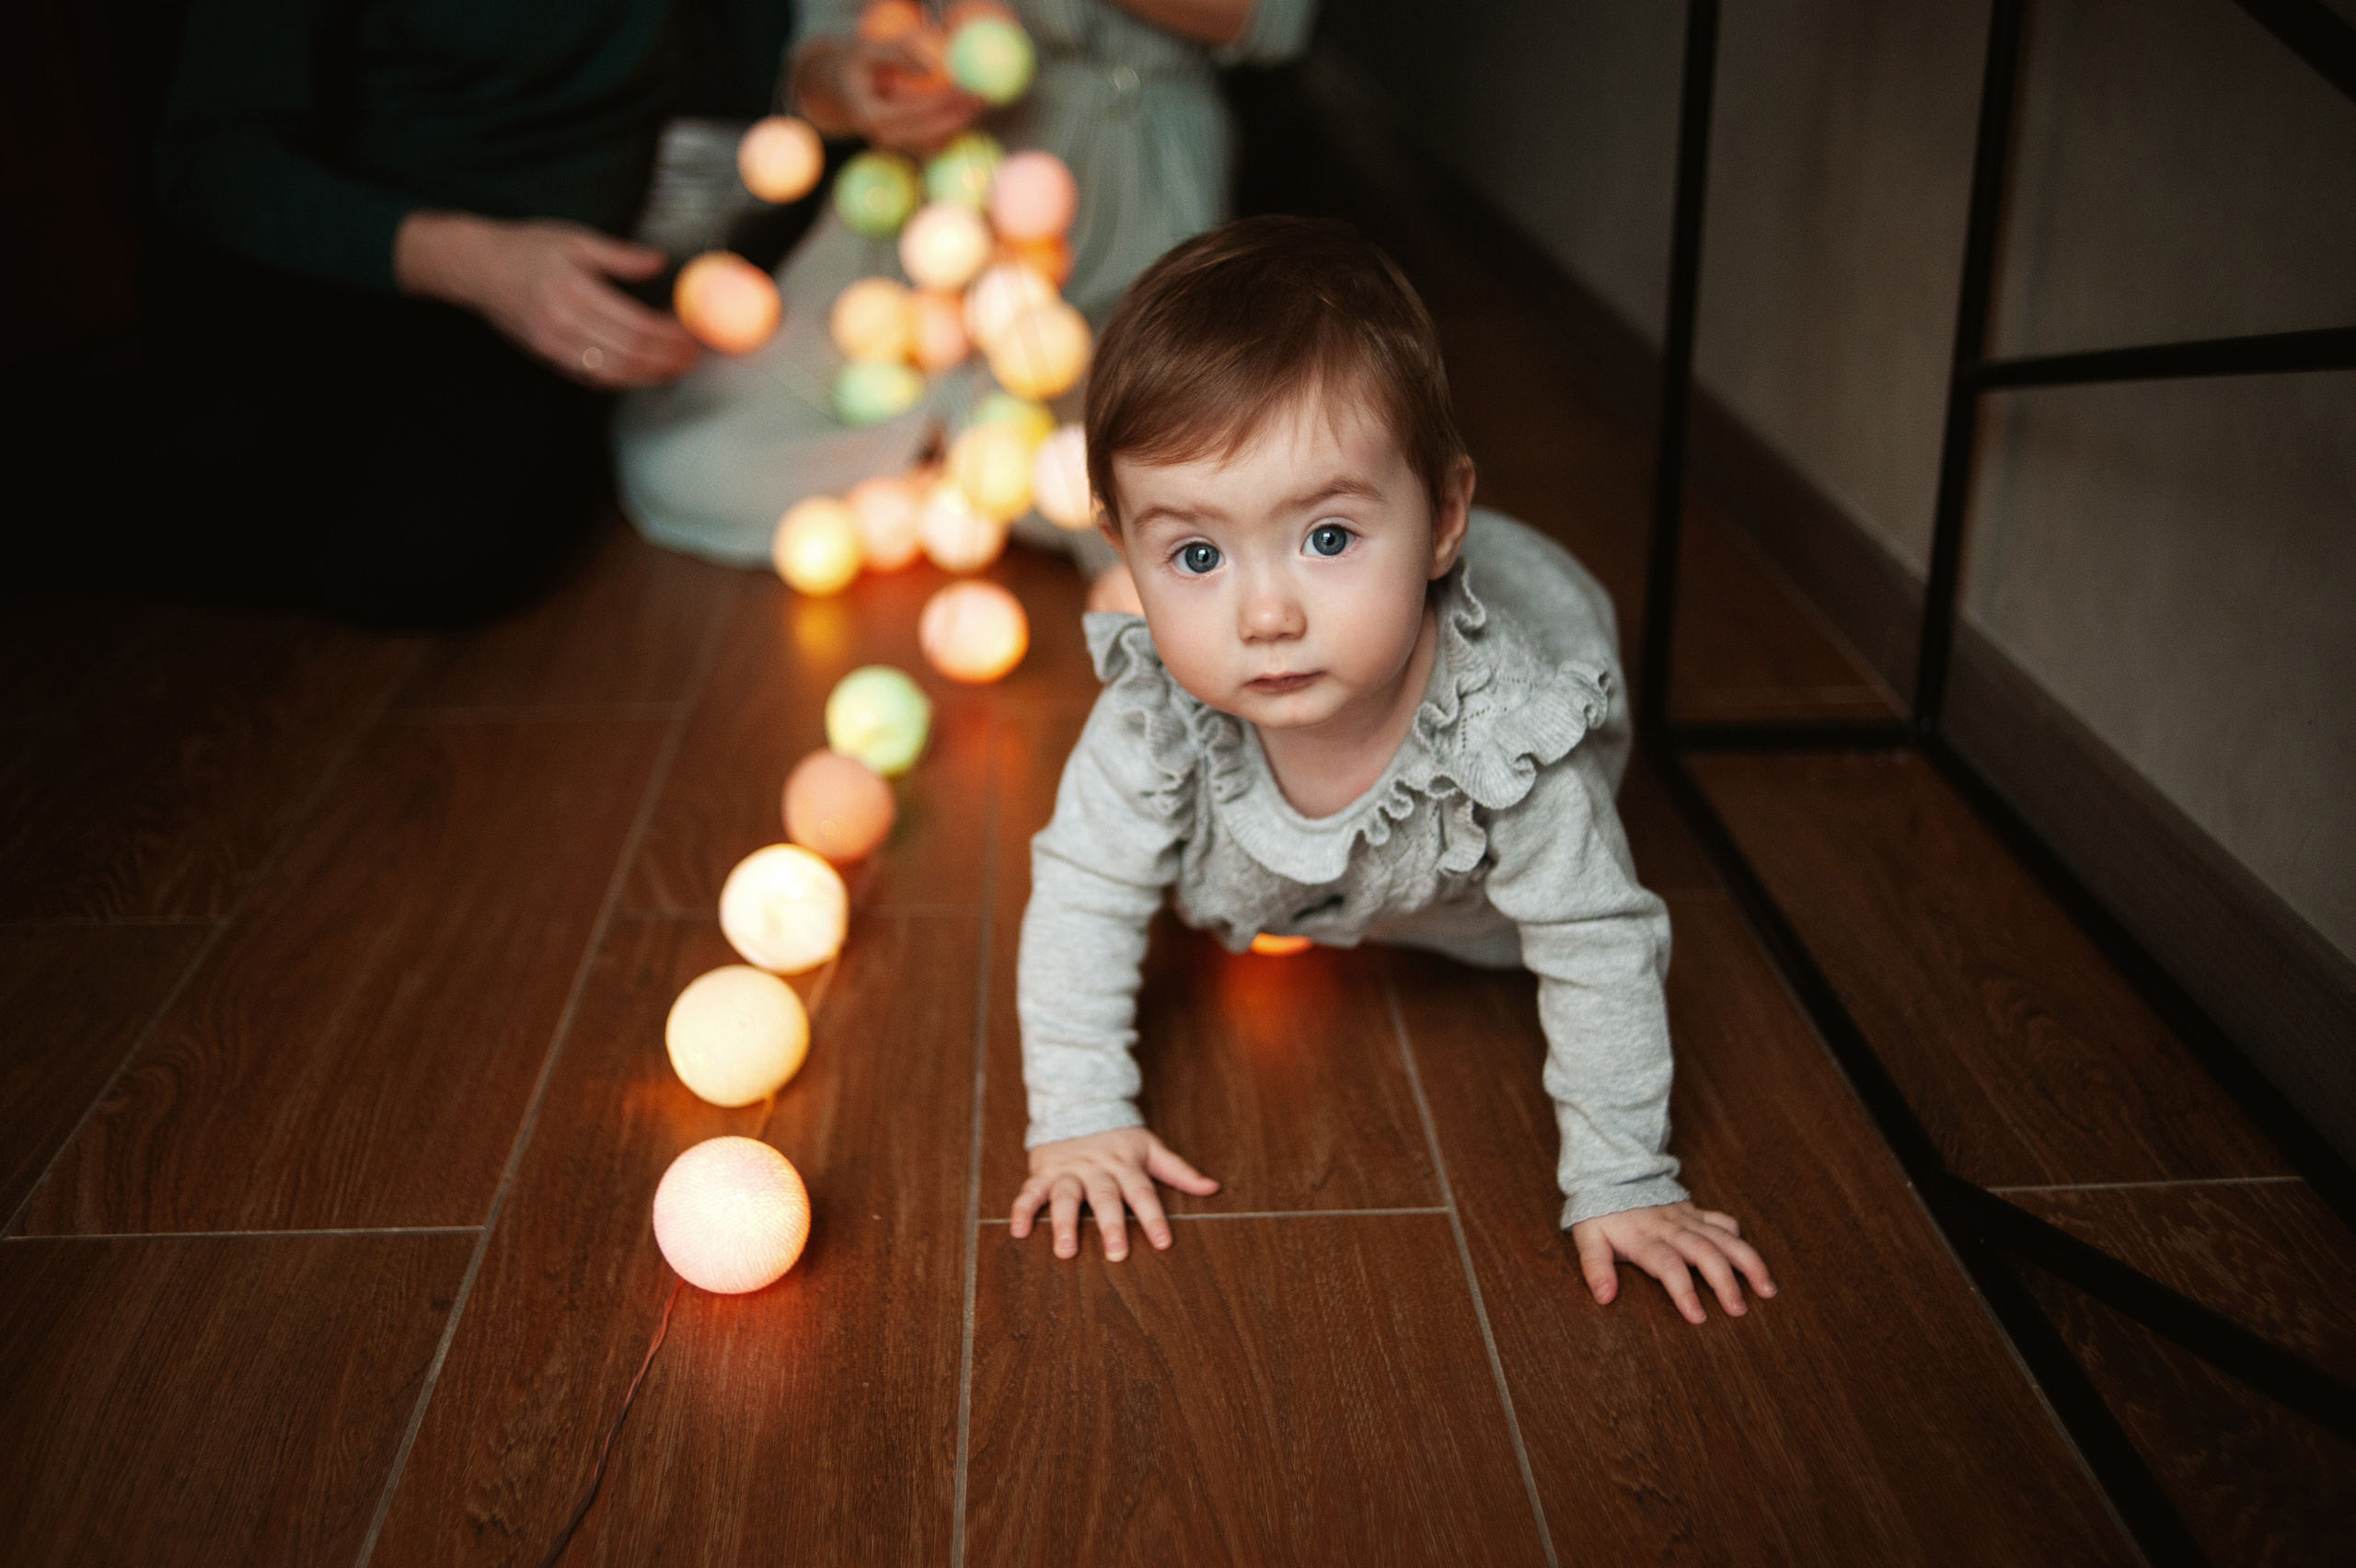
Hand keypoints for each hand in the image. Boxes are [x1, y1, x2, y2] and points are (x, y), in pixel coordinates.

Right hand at [393, 212, 699, 389]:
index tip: (690, 333)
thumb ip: (620, 255)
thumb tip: (660, 261)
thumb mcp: (574, 239)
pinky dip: (624, 379)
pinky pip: (592, 377)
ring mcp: (553, 346)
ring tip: (677, 368)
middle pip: (629, 353)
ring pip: (613, 373)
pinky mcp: (547, 357)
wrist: (476, 268)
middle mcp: (562, 324)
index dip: (667, 334)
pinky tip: (644, 373)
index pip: (634, 323)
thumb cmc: (526, 248)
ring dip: (651, 375)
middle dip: (667, 359)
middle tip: (693, 357)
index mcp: (573, 291)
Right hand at [794, 36, 983, 151]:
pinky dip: (951, 130)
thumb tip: (933, 66)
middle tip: (982, 96)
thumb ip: (899, 52)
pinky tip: (967, 113)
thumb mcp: (867, 50)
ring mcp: (892, 146)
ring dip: (959, 124)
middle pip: (929, 131)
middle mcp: (881, 138)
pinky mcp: (901, 146)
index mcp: (870, 117)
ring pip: (934, 142)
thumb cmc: (853, 64)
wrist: (835, 90)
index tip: (967, 85)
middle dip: (958, 115)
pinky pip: (931, 144)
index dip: (944, 98)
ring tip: (980, 103)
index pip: (916, 110)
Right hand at [1010, 1128, 1218, 1260]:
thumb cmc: (1118, 1137)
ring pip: (1066, 1197)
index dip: (1154, 1217)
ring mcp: (1068, 1171)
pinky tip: (1020, 1232)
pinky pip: (1030, 1192)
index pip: (1143, 1193)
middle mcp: (1097, 1169)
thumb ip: (1179, 1171)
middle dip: (1110, 1225)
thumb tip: (1213, 1188)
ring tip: (1065, 1250)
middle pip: (1105, 1198)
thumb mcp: (1150, 1148)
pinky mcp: (1043, 1172)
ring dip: (1065, 1223)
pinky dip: (1023, 1211)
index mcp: (1125, 1165)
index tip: (1164, 1242)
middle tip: (1116, 1253)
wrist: (1078, 1105)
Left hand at [1571, 1201, 1776, 1323]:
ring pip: (1724, 1238)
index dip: (1684, 1290)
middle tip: (1739, 1310)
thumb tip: (1604, 1297)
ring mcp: (1687, 1218)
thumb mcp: (1588, 1239)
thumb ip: (1595, 1267)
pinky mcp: (1696, 1211)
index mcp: (1644, 1238)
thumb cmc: (1600, 1213)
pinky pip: (1723, 1221)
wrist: (1612, 1173)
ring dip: (1747, 1262)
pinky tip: (1752, 1260)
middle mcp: (1671, 1228)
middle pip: (1705, 1252)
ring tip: (1767, 1289)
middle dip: (1725, 1281)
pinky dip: (1739, 1238)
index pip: (1668, 1265)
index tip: (1698, 1317)